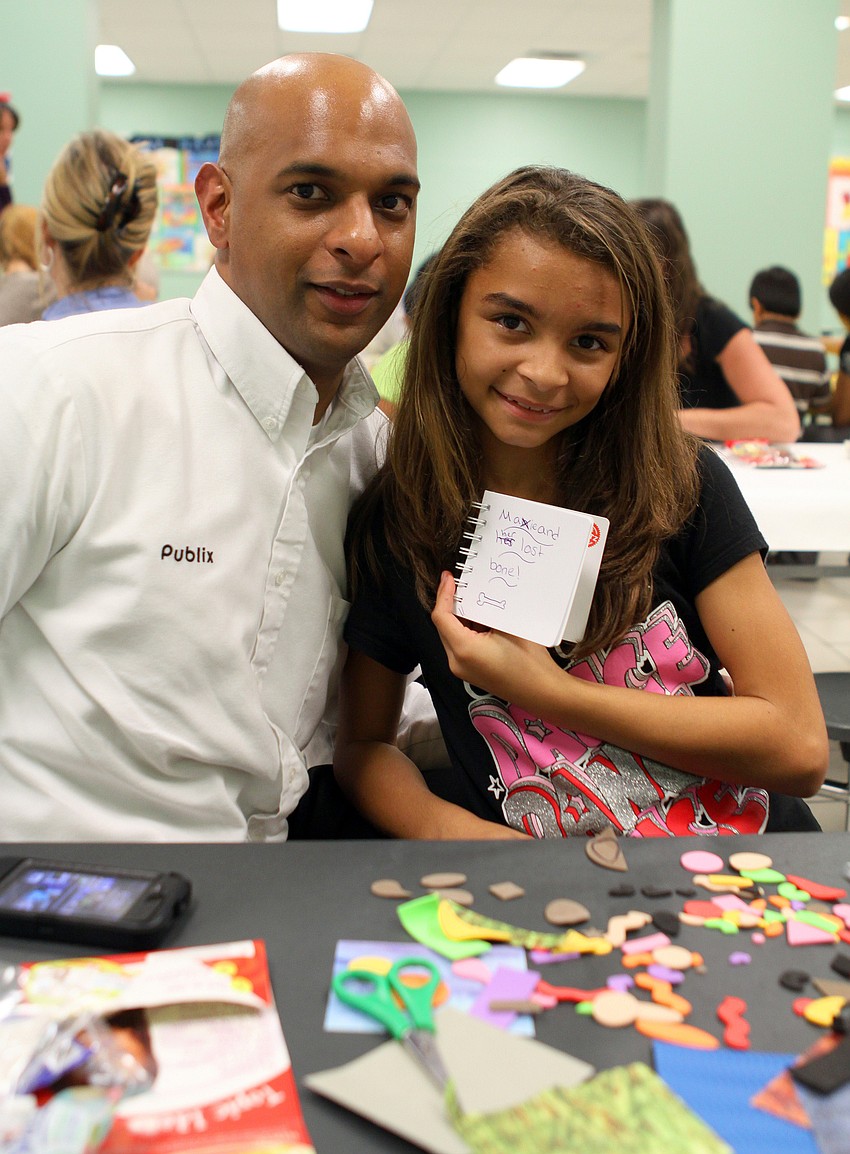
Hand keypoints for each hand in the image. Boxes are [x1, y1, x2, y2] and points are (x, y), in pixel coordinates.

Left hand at [431, 571, 558, 707]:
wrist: (542, 692)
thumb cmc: (531, 665)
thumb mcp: (508, 627)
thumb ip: (487, 610)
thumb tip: (478, 595)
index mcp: (463, 649)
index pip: (442, 616)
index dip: (444, 594)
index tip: (448, 578)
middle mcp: (457, 662)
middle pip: (443, 626)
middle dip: (451, 604)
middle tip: (461, 585)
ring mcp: (462, 669)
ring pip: (451, 635)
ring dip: (460, 617)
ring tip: (474, 599)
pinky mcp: (470, 672)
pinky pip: (460, 645)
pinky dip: (466, 630)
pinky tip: (481, 618)